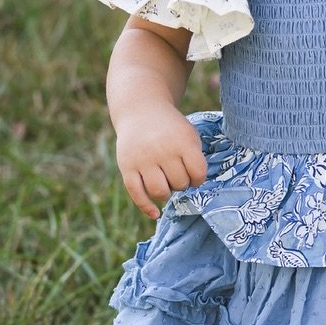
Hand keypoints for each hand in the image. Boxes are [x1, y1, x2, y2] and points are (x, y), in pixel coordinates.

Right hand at [114, 102, 208, 220]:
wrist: (141, 110)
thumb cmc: (171, 129)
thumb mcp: (188, 135)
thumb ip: (194, 159)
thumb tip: (194, 188)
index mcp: (182, 141)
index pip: (198, 173)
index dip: (198, 178)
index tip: (193, 173)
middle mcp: (161, 150)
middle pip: (179, 183)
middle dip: (181, 183)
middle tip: (177, 173)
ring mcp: (143, 159)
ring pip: (159, 192)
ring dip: (167, 194)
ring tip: (166, 183)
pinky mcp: (127, 167)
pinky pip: (136, 194)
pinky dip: (147, 208)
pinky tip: (155, 214)